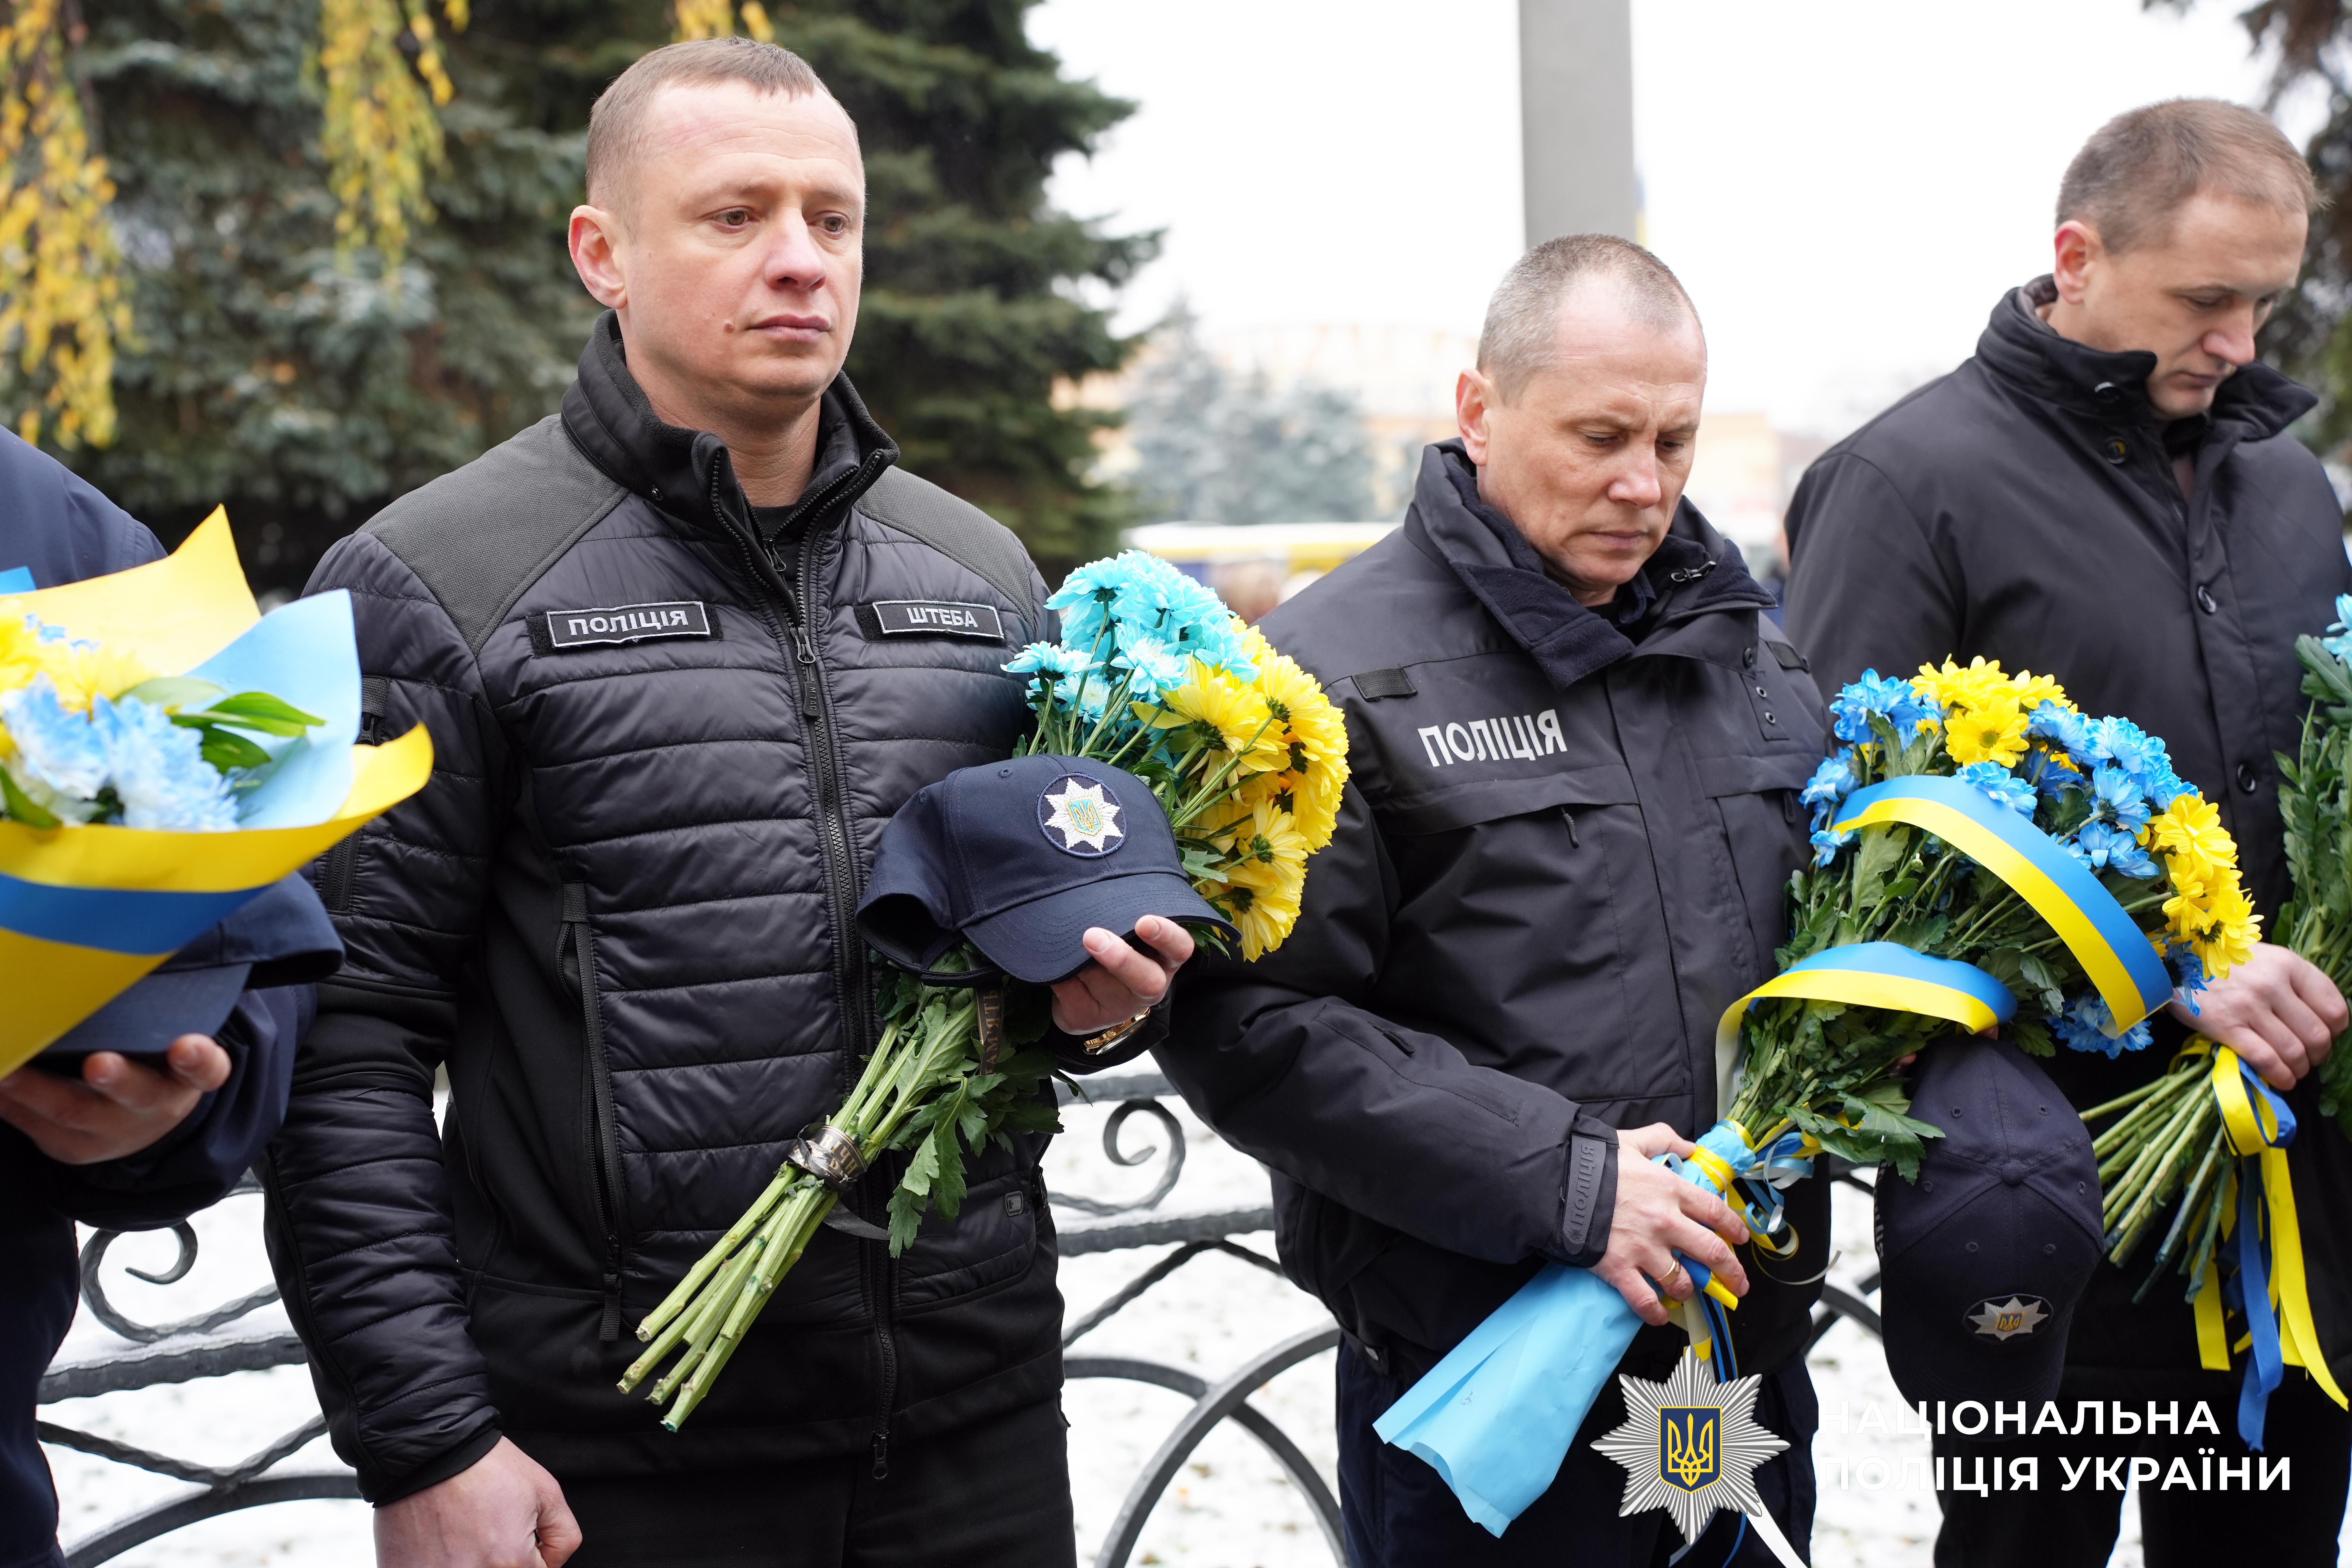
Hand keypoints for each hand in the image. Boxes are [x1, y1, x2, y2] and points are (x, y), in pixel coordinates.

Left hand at [0, 1036, 230, 1164]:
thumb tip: (121, 967)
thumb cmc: (154, 1067)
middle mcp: (154, 1107)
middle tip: (98, 1063)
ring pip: (73, 1113)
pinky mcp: (71, 1147)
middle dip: (116, 1078)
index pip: (205, 1069)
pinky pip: (36, 1126)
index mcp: (186, 1079)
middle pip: (137, 1094)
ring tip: (10, 1071)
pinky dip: (11, 1103)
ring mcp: (110, 1132)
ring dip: (38, 1091)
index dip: (198, 1058)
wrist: (144, 1126)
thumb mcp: (171, 1047)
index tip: (187, 1046)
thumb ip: (160, 1016)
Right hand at [376, 1437, 580, 1567]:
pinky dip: (442, 1559)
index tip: (518, 1534)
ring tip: (464, 1534)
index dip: (534, 1555)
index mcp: (511, 1563)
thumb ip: (563, 1537)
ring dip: (471, 1558)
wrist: (431, 1451)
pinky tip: (441, 1540)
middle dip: (503, 1557)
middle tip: (490, 1531)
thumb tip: (553, 1564)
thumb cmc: (485, 1466)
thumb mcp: (546, 1492)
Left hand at [1050, 915, 1195, 1035]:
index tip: (1144, 922)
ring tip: (1067, 945)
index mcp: (1164, 959)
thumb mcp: (1124, 928)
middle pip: (1147, 981)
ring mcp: (1120, 1008)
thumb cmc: (1112, 944)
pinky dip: (1061, 976)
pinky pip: (1071, 994)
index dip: (1166, 936)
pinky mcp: (1089, 1019)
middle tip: (1092, 936)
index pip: (1180, 948)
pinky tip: (1056, 967)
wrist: (1082, 986)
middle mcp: (1149, 987)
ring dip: (1080, 963)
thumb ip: (1124, 916)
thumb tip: (1102, 897)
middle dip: (1121, 959)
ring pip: (1101, 985)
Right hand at [1592, 1123, 1750, 1326]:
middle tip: (1738, 1284)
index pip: (1715, 1211)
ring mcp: (1644, 1249)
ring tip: (1686, 1292)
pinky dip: (1655, 1313)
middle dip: (1730, 1272)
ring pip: (1680, 1281)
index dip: (1734, 1227)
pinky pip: (1645, 1301)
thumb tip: (1689, 1147)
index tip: (1741, 1237)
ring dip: (1688, 1290)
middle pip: (1711, 1252)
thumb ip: (1664, 1139)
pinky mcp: (1620, 1269)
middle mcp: (1665, 1222)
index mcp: (1671, 1189)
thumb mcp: (1632, 1141)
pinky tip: (1659, 1316)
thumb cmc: (1593, 1162)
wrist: (1556, 1183)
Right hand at [2167, 941, 2346, 1091]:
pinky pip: (2266, 1060)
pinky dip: (2280, 1076)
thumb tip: (2320, 1020)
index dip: (2336, 1032)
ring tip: (2294, 1071)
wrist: (2173, 959)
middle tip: (2309, 1059)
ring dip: (2300, 1069)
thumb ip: (2295, 982)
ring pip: (2294, 1051)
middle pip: (2318, 1035)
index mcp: (2288, 965)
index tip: (2325, 1037)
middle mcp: (2272, 984)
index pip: (2334, 1009)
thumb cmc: (2224, 961)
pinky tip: (2281, 1080)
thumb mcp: (2267, 958)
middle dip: (2319, 1055)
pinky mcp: (2225, 1026)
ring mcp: (2248, 1006)